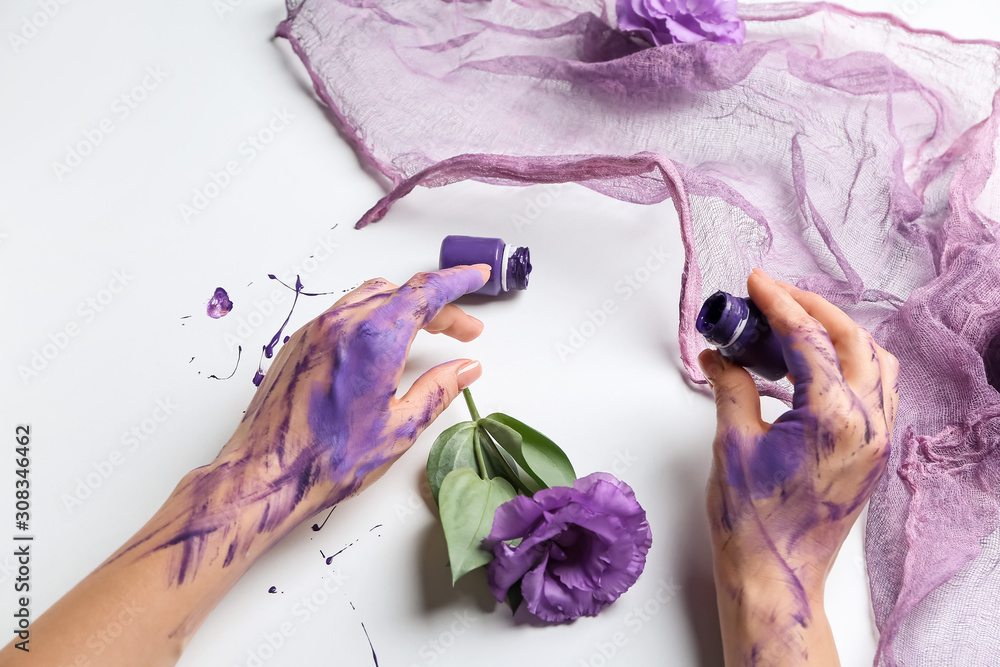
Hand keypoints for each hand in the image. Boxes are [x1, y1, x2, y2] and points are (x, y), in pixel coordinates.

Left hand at [112, 265, 490, 584]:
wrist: (265, 473)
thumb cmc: (328, 458)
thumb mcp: (399, 429)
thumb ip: (438, 391)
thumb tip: (466, 369)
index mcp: (374, 339)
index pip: (425, 292)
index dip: (458, 280)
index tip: (478, 275)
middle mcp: (342, 324)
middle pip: (401, 293)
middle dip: (439, 304)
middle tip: (463, 332)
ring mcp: (316, 331)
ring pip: (372, 298)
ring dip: (406, 307)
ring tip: (428, 333)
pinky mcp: (300, 343)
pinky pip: (346, 312)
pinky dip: (376, 316)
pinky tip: (386, 346)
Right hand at [699, 269, 898, 664]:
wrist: (776, 575)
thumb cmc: (753, 522)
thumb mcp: (732, 443)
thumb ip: (730, 387)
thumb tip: (719, 355)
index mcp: (833, 417)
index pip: (809, 338)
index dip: (778, 302)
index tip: (757, 282)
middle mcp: (867, 424)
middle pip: (852, 338)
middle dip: (812, 307)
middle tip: (773, 296)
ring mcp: (876, 439)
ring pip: (875, 360)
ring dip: (838, 332)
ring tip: (795, 325)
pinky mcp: (872, 453)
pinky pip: (878, 389)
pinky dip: (851, 363)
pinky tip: (816, 365)